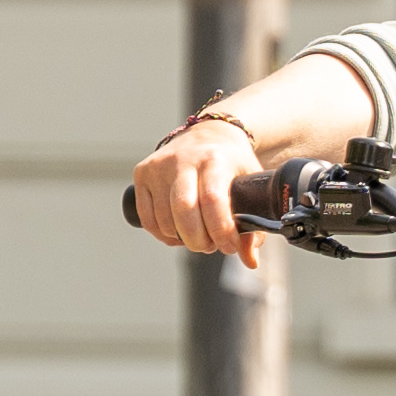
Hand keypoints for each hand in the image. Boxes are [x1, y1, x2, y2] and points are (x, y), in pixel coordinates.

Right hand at [126, 112, 271, 261]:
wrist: (208, 134)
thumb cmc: (232, 165)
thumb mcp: (249, 186)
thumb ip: (253, 224)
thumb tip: (250, 260)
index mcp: (215, 159)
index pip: (213, 200)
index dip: (221, 230)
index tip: (230, 246)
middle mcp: (184, 159)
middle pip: (184, 211)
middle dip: (198, 240)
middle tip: (210, 247)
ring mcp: (159, 166)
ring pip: (164, 219)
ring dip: (182, 239)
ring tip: (198, 237)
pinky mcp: (142, 173)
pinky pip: (147, 217)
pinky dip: (163, 234)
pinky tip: (177, 233)